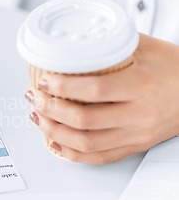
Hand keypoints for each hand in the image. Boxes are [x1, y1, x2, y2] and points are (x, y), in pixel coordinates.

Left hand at [25, 33, 178, 163]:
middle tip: (34, 97)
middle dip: (51, 109)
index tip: (44, 81)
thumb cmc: (176, 68)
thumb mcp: (146, 47)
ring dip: (54, 132)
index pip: (94, 90)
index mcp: (142, 86)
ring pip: (86, 143)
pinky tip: (55, 141)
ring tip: (38, 116)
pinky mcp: (134, 147)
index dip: (63, 88)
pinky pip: (98, 158)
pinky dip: (71, 152)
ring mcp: (136, 135)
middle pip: (84, 120)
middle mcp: (139, 115)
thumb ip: (111, 44)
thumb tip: (73, 41)